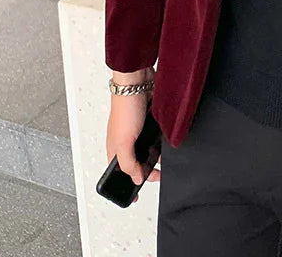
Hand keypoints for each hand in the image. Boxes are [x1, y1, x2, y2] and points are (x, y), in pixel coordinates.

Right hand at [105, 69, 158, 203]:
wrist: (138, 82)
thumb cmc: (124, 107)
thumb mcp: (123, 141)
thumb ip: (128, 163)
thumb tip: (136, 179)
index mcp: (114, 149)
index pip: (120, 173)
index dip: (127, 185)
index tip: (135, 197)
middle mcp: (126, 141)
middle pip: (136, 164)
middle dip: (147, 171)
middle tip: (158, 174)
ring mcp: (139, 132)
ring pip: (148, 151)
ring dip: (156, 156)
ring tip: (163, 158)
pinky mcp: (150, 122)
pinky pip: (157, 138)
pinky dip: (162, 142)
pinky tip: (167, 142)